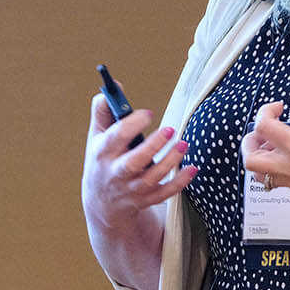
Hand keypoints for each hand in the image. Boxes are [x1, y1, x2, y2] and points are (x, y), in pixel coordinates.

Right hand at [81, 93, 195, 231]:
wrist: (102, 202)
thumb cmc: (103, 160)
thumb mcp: (96, 136)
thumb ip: (103, 110)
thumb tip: (114, 87)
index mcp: (102, 153)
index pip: (116, 137)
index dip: (132, 124)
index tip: (148, 114)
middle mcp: (116, 173)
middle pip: (134, 162)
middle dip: (153, 146)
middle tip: (170, 129)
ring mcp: (132, 188)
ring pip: (152, 178)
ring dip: (170, 161)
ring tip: (183, 144)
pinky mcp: (146, 199)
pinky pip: (165, 193)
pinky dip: (180, 182)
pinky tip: (193, 168)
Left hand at [241, 70, 289, 208]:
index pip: (262, 126)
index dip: (265, 111)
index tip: (278, 108)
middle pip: (250, 159)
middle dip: (251, 140)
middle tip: (265, 130)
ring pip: (259, 175)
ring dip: (260, 158)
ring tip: (276, 145)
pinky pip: (277, 183)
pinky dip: (275, 169)